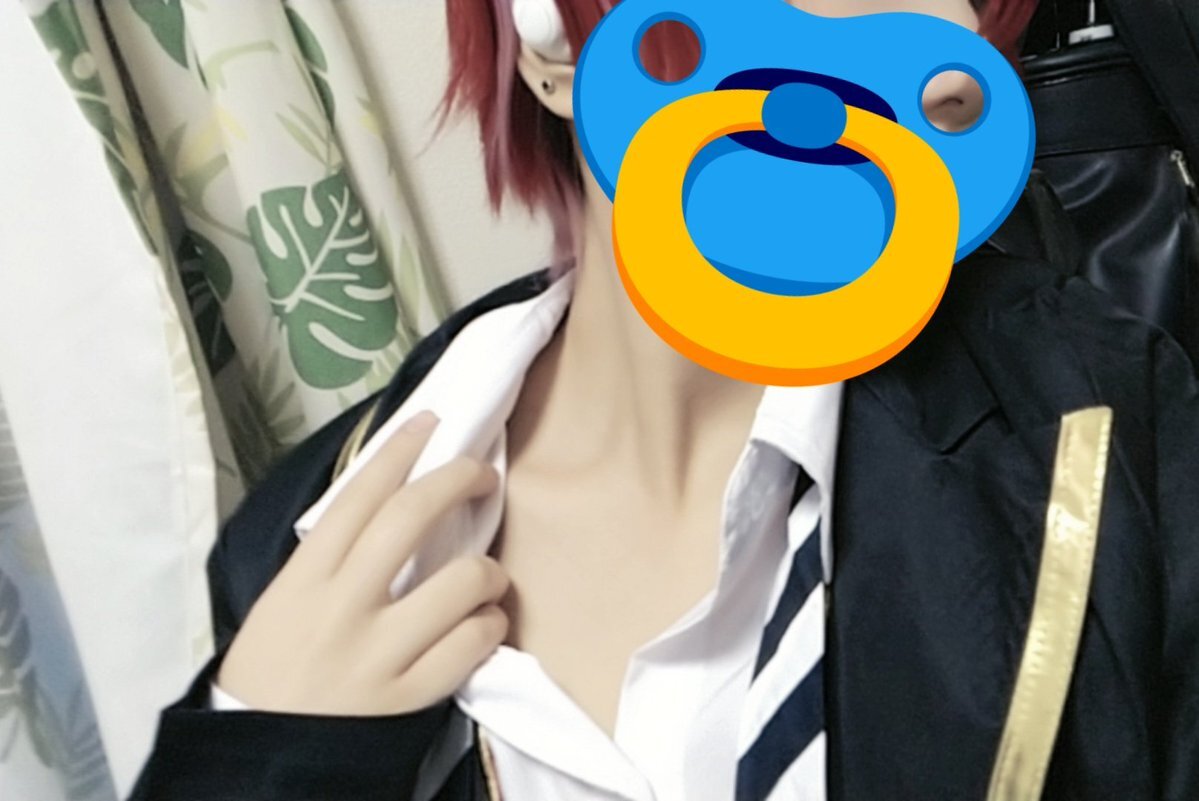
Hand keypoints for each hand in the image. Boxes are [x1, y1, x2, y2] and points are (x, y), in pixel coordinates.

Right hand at [217, 410, 510, 715]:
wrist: (257, 758)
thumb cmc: (270, 674)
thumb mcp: (282, 606)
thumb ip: (329, 562)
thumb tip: (388, 510)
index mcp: (303, 579)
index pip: (357, 496)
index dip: (399, 451)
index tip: (430, 422)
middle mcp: (340, 607)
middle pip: (411, 519)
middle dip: (456, 481)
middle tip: (480, 473)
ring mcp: (376, 654)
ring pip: (457, 583)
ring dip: (487, 570)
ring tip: (486, 576)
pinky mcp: (405, 700)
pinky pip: (470, 647)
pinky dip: (487, 627)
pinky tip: (482, 625)